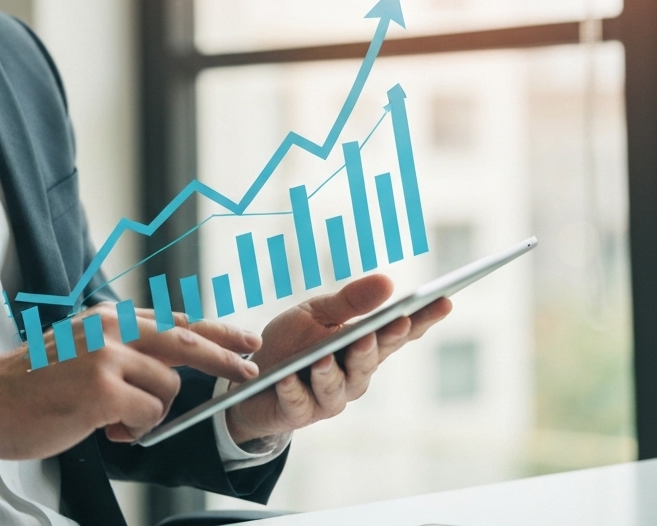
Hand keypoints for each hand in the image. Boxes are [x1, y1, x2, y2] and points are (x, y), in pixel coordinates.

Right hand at [0, 303, 261, 460]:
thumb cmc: (32, 383)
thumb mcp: (80, 347)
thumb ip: (121, 349)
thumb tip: (166, 364)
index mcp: (108, 317)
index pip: (173, 319)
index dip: (213, 331)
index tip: (241, 337)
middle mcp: (112, 328)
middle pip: (186, 339)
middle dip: (224, 355)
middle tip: (250, 364)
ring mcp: (107, 356)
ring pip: (167, 390)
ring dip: (150, 414)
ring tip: (112, 421)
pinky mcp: (101, 389)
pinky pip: (148, 417)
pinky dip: (134, 432)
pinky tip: (105, 430)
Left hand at [225, 275, 450, 444]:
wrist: (250, 376)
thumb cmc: (292, 343)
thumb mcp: (317, 313)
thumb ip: (350, 302)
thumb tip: (389, 282)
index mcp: (362, 348)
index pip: (398, 334)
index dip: (423, 319)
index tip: (444, 300)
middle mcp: (352, 377)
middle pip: (372, 360)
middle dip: (382, 342)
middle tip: (394, 322)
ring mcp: (326, 398)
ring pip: (337, 387)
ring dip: (334, 371)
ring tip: (327, 355)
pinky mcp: (296, 411)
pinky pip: (297, 402)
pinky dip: (293, 390)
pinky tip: (287, 378)